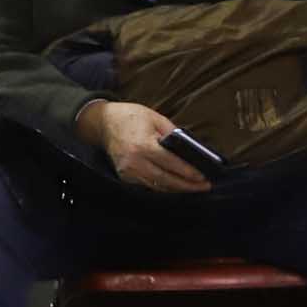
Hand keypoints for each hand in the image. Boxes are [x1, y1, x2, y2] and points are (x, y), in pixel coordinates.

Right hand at [77, 99, 210, 193]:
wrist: (103, 123)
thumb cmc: (130, 117)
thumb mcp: (155, 118)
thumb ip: (173, 133)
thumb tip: (190, 149)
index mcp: (143, 145)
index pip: (170, 163)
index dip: (188, 172)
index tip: (202, 177)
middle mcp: (134, 162)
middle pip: (165, 180)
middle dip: (186, 185)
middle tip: (203, 187)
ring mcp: (127, 171)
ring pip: (157, 186)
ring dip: (176, 189)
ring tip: (193, 188)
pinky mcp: (124, 176)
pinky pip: (147, 185)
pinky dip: (162, 187)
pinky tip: (175, 186)